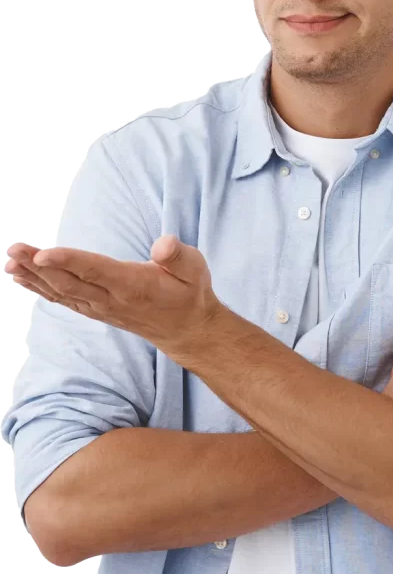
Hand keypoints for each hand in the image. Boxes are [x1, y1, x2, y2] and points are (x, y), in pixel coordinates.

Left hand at [3, 236, 222, 362]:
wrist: (186, 330)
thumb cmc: (189, 292)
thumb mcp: (194, 269)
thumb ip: (177, 255)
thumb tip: (164, 243)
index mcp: (133, 285)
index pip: (95, 271)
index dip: (68, 261)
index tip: (43, 253)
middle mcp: (112, 300)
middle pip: (69, 282)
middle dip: (39, 265)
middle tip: (14, 248)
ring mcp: (100, 308)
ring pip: (61, 292)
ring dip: (33, 277)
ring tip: (10, 261)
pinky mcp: (95, 311)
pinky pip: (62, 299)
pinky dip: (40, 288)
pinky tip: (21, 277)